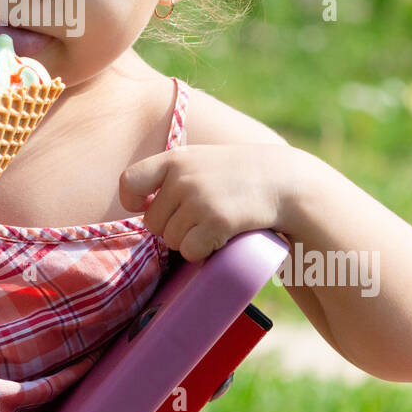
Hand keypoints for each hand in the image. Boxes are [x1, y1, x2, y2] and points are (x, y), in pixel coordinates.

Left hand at [118, 144, 299, 262]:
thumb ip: (169, 175)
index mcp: (174, 159)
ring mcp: (199, 200)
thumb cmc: (234, 175)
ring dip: (189, 240)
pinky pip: (190, 252)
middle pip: (152, 223)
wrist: (282, 181)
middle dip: (171, 227)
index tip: (149, 204)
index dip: (134, 200)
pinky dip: (203, 252)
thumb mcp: (199, 160)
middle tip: (199, 217)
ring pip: (171, 241)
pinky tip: (221, 236)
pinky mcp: (216, 222)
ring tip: (213, 222)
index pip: (129, 182)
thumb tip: (135, 204)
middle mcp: (182, 179)